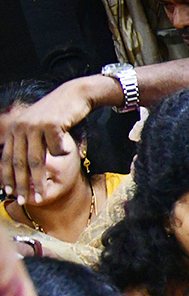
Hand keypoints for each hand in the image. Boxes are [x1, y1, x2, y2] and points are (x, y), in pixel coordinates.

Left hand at [1, 79, 92, 202]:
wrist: (75, 95)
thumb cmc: (58, 114)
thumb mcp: (38, 127)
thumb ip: (28, 143)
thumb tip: (21, 166)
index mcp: (14, 129)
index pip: (6, 157)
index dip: (7, 177)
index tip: (9, 193)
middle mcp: (21, 126)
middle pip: (20, 161)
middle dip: (21, 184)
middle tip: (23, 200)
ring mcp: (35, 125)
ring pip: (36, 160)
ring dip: (38, 180)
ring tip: (41, 194)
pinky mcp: (51, 124)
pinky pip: (56, 148)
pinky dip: (62, 154)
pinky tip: (68, 152)